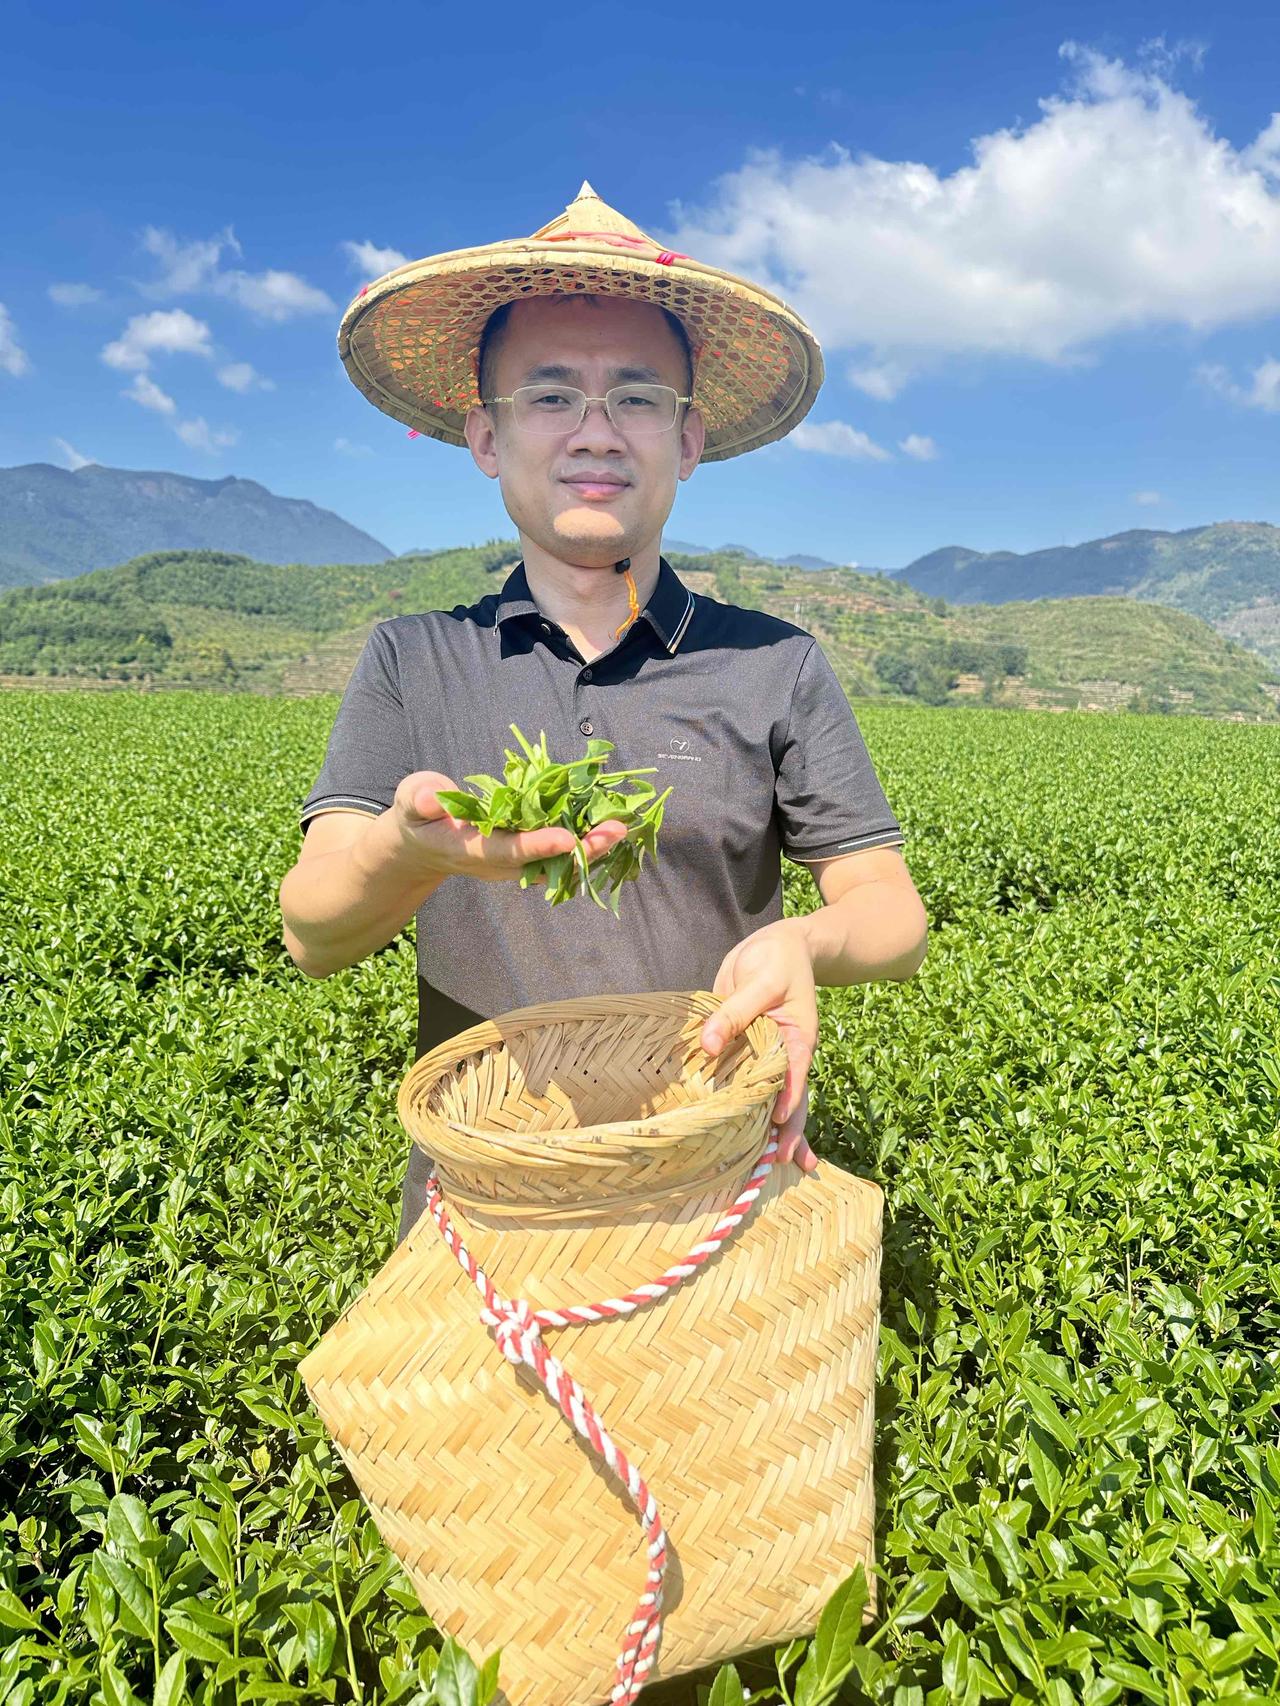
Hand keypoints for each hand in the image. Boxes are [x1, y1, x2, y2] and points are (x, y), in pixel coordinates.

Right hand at [389, 770, 628, 882]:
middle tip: (616, 830)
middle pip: (547, 862)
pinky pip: (560, 855)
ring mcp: (515, 864)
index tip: (567, 837)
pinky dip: (586, 842)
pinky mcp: (525, 857)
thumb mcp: (410, 802)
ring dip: (593, 847)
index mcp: (472, 849)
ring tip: (625, 825)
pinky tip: (611, 825)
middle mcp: (500, 863)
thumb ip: (420, 798)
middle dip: (583, 849)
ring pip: (559, 862)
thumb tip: (433, 798)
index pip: (509, 851)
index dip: (538, 845)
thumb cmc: (417, 818)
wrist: (422, 847)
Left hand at [699, 920, 819, 1172]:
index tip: (780, 1121)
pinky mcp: (750, 1055)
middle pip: (791, 1097)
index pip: (795, 1074)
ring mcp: (771, 1058)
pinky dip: (751, 1109)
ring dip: (773, 1129)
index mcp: (797, 1037)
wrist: (782, 946)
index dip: (790, 1097)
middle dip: (789, 1130)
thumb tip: (708, 1043)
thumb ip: (734, 1011)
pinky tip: (748, 1136)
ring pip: (775, 1099)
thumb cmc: (777, 959)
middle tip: (779, 1161)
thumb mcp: (760, 980)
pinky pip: (752, 1086)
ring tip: (773, 1164)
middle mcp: (788, 1055)